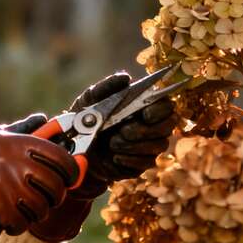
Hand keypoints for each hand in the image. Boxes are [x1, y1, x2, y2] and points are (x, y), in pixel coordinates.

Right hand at [0, 116, 79, 242]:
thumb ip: (18, 131)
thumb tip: (44, 118)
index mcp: (13, 141)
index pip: (61, 156)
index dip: (71, 170)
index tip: (69, 178)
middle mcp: (12, 159)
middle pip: (57, 185)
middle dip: (52, 197)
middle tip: (39, 199)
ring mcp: (5, 183)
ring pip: (42, 207)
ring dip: (31, 214)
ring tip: (13, 210)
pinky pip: (23, 222)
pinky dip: (14, 226)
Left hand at [23, 73, 178, 242]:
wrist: (75, 149)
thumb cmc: (86, 119)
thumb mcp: (91, 99)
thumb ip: (107, 86)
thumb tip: (125, 77)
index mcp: (143, 106)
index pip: (166, 105)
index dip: (160, 109)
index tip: (145, 113)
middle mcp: (151, 125)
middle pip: (167, 126)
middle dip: (146, 129)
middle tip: (124, 131)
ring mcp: (148, 146)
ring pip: (158, 145)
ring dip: (134, 145)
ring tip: (113, 143)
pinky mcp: (141, 164)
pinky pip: (145, 163)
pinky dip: (129, 159)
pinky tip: (114, 157)